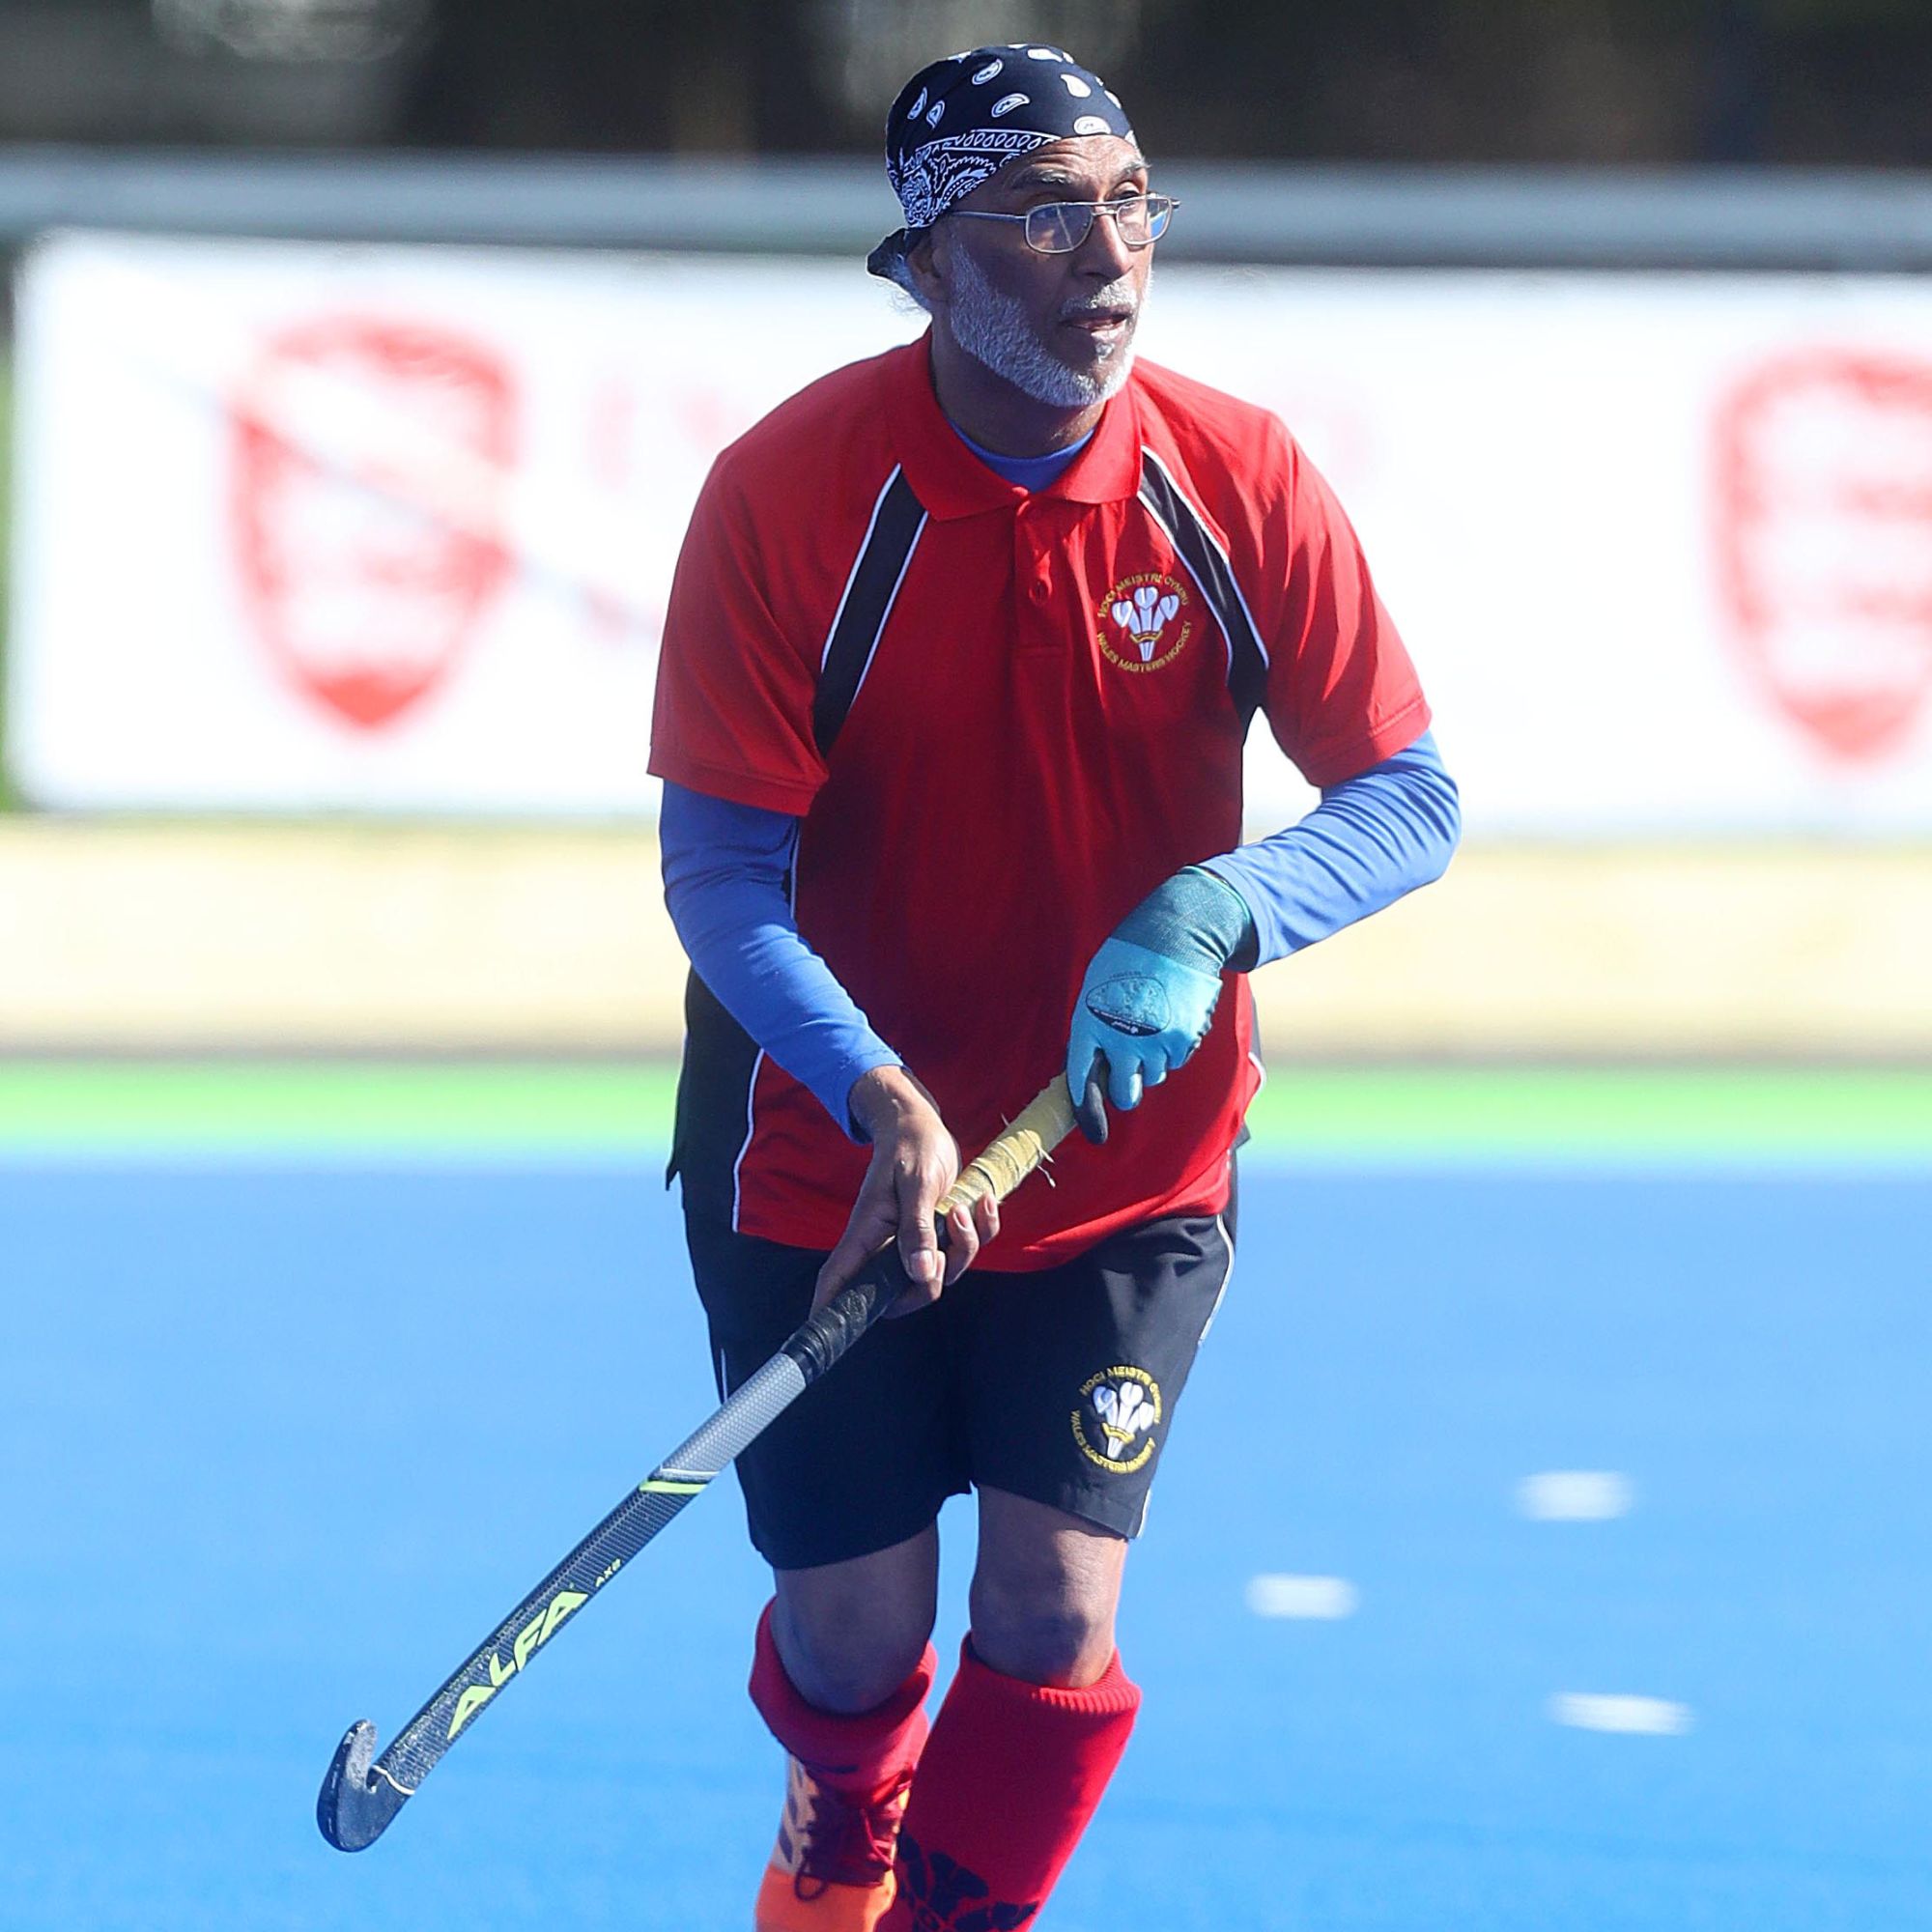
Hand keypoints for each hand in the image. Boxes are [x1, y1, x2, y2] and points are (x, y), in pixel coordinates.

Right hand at [813, 1066, 999, 1314]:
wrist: (923, 1125)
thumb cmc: (910, 1148)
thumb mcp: (916, 1185)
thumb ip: (918, 1230)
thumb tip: (921, 1275)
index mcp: (867, 1233)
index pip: (839, 1279)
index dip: (831, 1309)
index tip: (829, 1331)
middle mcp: (889, 1245)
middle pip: (906, 1294)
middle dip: (937, 1278)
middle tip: (947, 1238)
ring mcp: (916, 1242)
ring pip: (943, 1273)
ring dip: (965, 1243)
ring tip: (961, 1207)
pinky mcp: (940, 1232)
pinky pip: (966, 1250)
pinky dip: (982, 1229)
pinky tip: (982, 1202)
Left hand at [1066, 936, 1225, 1142]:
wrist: (1175, 936)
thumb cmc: (1128, 959)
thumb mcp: (1095, 988)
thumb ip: (1093, 1029)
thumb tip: (1094, 1068)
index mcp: (1090, 1023)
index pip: (1082, 1079)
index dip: (1087, 1109)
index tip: (1093, 1131)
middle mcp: (1120, 1038)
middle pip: (1124, 1094)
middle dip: (1125, 1090)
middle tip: (1129, 1073)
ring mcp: (1154, 1042)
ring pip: (1153, 1077)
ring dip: (1151, 1062)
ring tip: (1152, 1024)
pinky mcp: (1182, 1040)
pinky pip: (1175, 1061)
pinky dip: (1173, 1049)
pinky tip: (1171, 1018)